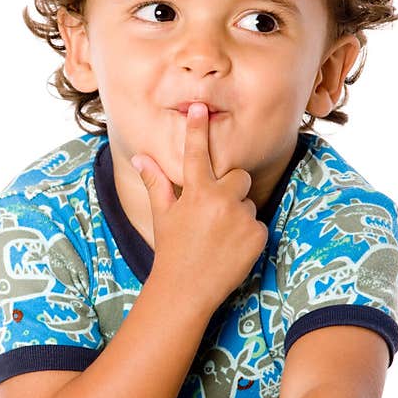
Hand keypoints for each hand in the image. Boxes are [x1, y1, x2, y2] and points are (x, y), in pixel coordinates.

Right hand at [131, 103, 268, 307]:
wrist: (186, 290)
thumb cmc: (171, 249)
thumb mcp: (163, 214)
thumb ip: (156, 182)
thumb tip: (140, 158)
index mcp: (196, 192)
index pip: (196, 152)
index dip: (197, 129)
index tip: (200, 107)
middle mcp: (221, 201)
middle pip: (237, 176)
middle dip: (230, 188)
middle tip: (213, 212)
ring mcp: (241, 218)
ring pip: (246, 202)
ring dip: (236, 213)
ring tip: (217, 237)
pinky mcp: (258, 235)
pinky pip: (256, 223)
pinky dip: (246, 233)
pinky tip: (229, 248)